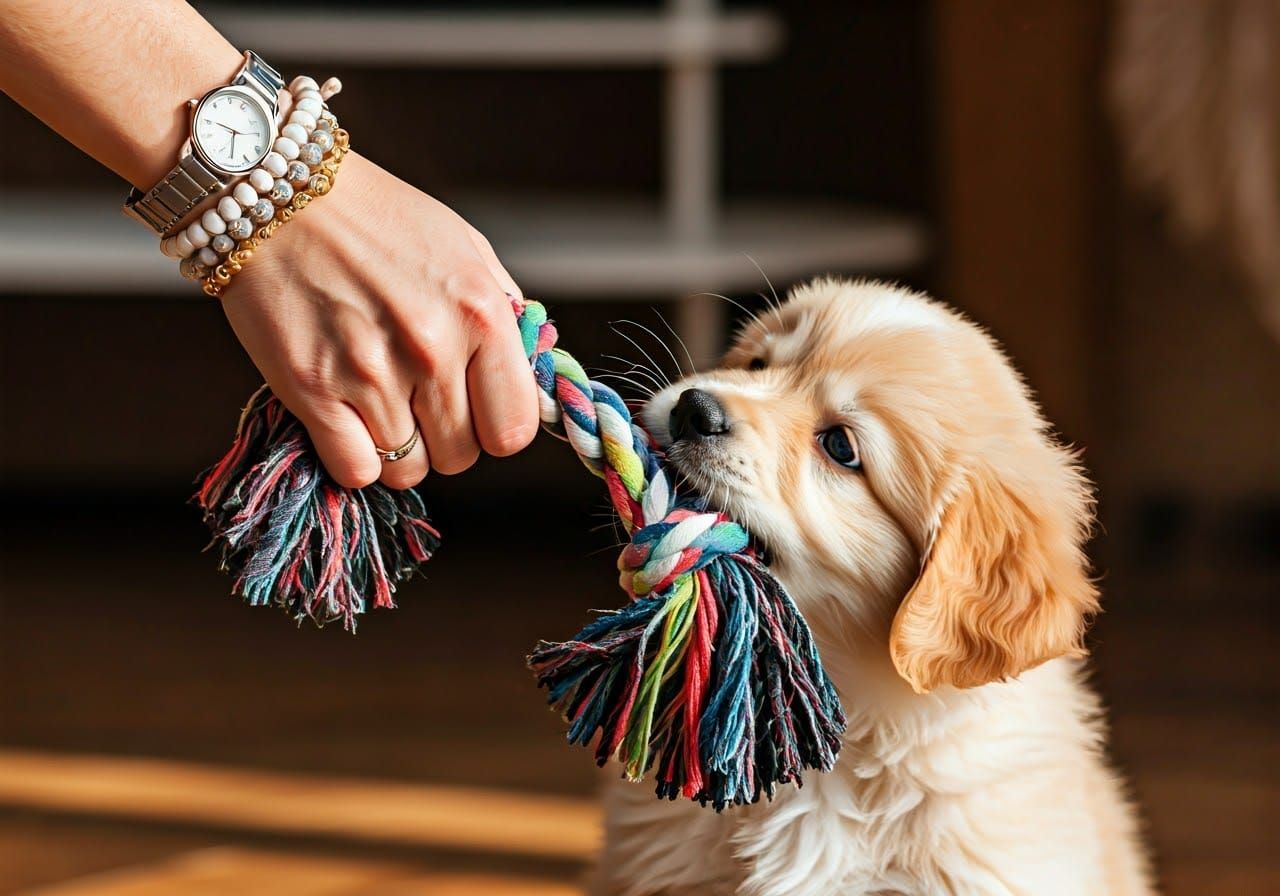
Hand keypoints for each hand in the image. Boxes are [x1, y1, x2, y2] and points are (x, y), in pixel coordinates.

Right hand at [220, 152, 538, 488]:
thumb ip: (506, 316)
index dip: (496, 427)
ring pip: (408, 470)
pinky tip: (347, 419)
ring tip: (379, 401)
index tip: (476, 411)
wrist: (278, 193)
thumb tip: (532, 376)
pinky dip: (354, 458)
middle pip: (460, 456)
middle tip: (419, 399)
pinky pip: (355, 472)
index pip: (514, 427)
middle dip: (444, 438)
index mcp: (480, 312)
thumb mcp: (465, 249)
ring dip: (397, 447)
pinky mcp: (311, 389)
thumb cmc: (378, 220)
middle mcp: (431, 348)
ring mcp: (370, 372)